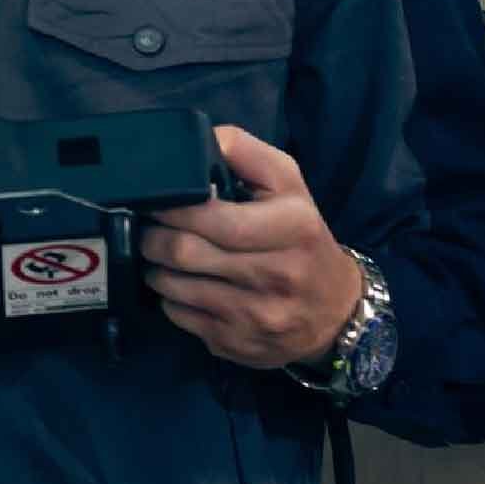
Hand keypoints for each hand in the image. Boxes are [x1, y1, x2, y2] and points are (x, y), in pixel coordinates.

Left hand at [140, 125, 364, 370]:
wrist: (335, 309)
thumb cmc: (302, 235)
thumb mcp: (287, 182)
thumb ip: (243, 152)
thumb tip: (198, 138)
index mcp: (294, 227)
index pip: (216, 219)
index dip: (174, 209)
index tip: (157, 202)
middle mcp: (279, 276)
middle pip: (186, 254)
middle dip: (154, 237)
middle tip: (149, 228)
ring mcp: (258, 316)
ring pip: (175, 287)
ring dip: (156, 267)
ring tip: (160, 255)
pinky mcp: (239, 345)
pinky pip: (180, 317)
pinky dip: (170, 298)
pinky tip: (181, 286)